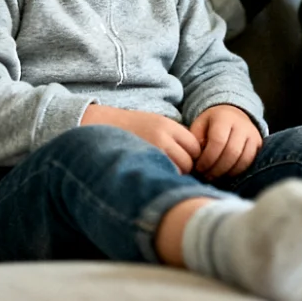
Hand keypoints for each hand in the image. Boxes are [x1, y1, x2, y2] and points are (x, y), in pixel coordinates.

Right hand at [82, 104, 202, 173]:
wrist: (105, 125)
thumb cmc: (134, 127)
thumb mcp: (158, 123)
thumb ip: (176, 136)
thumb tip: (197, 156)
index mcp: (169, 126)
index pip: (195, 146)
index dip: (194, 156)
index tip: (187, 159)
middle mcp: (162, 138)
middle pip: (188, 161)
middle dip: (186, 169)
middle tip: (176, 170)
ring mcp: (151, 151)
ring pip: (177, 172)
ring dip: (174, 176)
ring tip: (164, 173)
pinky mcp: (141, 163)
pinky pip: (161, 176)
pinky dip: (162, 179)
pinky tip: (155, 177)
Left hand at [190, 105, 262, 178]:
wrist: (232, 114)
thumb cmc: (211, 124)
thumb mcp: (199, 126)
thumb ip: (196, 141)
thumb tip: (197, 158)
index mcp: (224, 117)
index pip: (218, 141)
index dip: (208, 158)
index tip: (199, 168)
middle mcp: (242, 124)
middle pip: (232, 152)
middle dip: (217, 169)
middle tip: (206, 176)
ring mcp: (253, 133)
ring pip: (243, 159)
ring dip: (227, 172)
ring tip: (215, 176)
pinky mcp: (259, 143)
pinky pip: (250, 162)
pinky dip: (238, 171)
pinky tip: (226, 174)